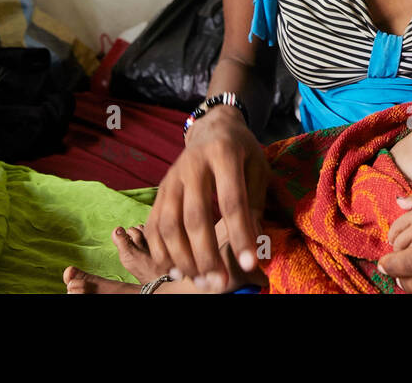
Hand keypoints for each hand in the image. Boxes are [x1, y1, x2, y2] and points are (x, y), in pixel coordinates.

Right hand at [143, 105, 268, 291]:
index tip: (250, 264)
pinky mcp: (159, 190)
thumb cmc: (242, 151)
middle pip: (194, 217)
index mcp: (223, 153)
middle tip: (220, 283)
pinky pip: (154, 225)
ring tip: (200, 281)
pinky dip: (161, 251)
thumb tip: (256, 246)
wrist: (213, 128)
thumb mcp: (257, 169)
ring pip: (169, 224)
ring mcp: (171, 178)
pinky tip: (177, 269)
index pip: (231, 201)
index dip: (240, 234)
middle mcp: (191, 165)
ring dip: (182, 258)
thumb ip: (256, 204)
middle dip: (207, 255)